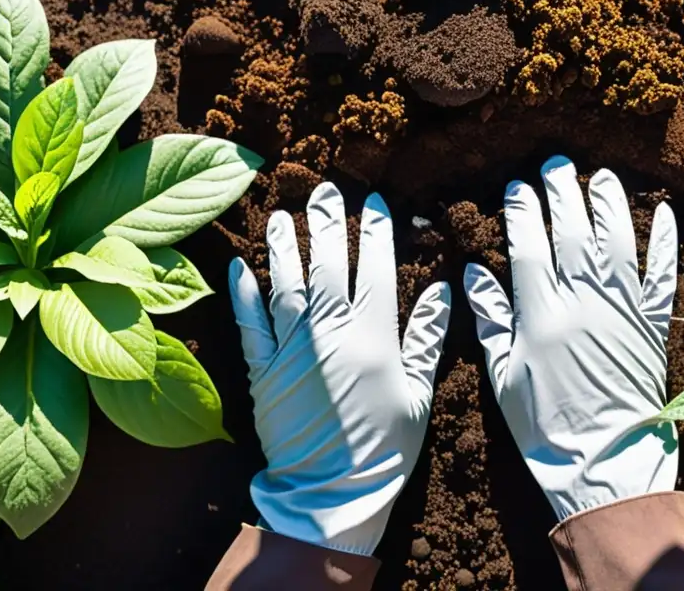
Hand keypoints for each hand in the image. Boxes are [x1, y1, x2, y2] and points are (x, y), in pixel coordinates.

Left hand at [228, 183, 450, 554]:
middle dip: (326, 223)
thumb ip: (427, 337)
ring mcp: (292, 349)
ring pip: (285, 284)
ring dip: (282, 247)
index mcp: (373, 335)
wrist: (332, 493)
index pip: (376, 267)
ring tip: (280, 216)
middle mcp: (330, 331)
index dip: (375, 231)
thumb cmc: (386, 446)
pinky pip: (250, 325)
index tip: (374, 203)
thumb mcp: (419, 392)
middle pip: (327, 264)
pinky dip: (243, 295)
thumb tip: (443, 290)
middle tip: (322, 191)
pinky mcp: (263, 372)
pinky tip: (240, 268)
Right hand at [464, 155, 678, 519]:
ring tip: (600, 176)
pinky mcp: (652, 325)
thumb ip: (490, 320)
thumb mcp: (503, 376)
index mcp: (541, 314)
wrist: (605, 461)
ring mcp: (621, 310)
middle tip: (555, 165)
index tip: (517, 188)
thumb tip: (472, 273)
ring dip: (609, 203)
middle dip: (562, 192)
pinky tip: (663, 212)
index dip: (522, 211)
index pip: (529, 245)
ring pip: (616, 241)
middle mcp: (582, 301)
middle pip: (572, 231)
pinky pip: (662, 275)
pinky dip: (665, 242)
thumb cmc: (544, 426)